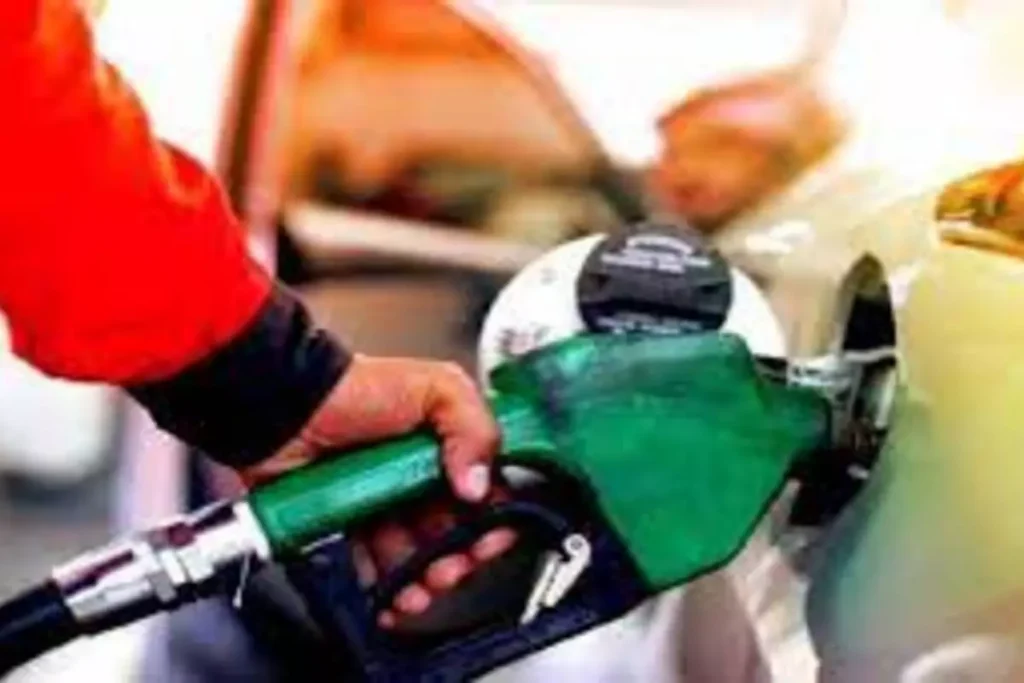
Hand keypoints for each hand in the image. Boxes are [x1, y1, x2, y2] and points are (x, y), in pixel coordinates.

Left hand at [240, 354, 514, 625]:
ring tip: (417, 587)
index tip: (490, 539)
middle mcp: (421, 478)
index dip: (494, 521)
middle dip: (458, 559)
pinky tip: (389, 593)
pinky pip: (374, 566)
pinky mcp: (352, 525)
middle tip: (450, 567)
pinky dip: (384, 586)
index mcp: (450, 447)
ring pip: (417, 557)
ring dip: (423, 581)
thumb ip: (475, 428)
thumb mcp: (437, 389)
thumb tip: (481, 487)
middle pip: (455, 534)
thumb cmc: (355, 387)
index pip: (488, 494)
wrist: (287, 406)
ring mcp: (387, 505)